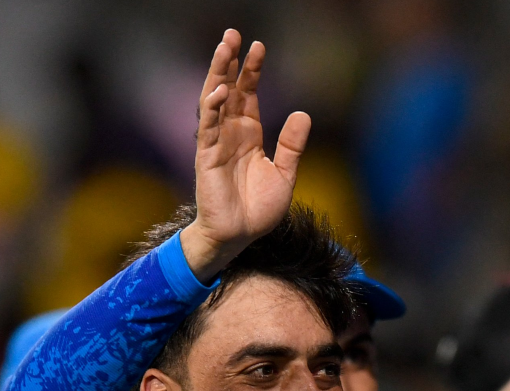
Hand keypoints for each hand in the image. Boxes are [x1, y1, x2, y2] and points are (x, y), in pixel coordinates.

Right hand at [180, 28, 311, 278]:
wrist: (240, 236)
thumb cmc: (258, 210)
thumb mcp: (284, 174)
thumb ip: (292, 145)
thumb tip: (304, 113)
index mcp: (248, 135)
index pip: (248, 94)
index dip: (252, 71)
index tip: (258, 46)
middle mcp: (230, 133)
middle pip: (228, 88)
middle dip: (229, 61)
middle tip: (233, 34)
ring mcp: (216, 143)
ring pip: (214, 100)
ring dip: (218, 74)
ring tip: (224, 48)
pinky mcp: (206, 157)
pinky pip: (208, 127)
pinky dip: (213, 107)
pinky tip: (221, 90)